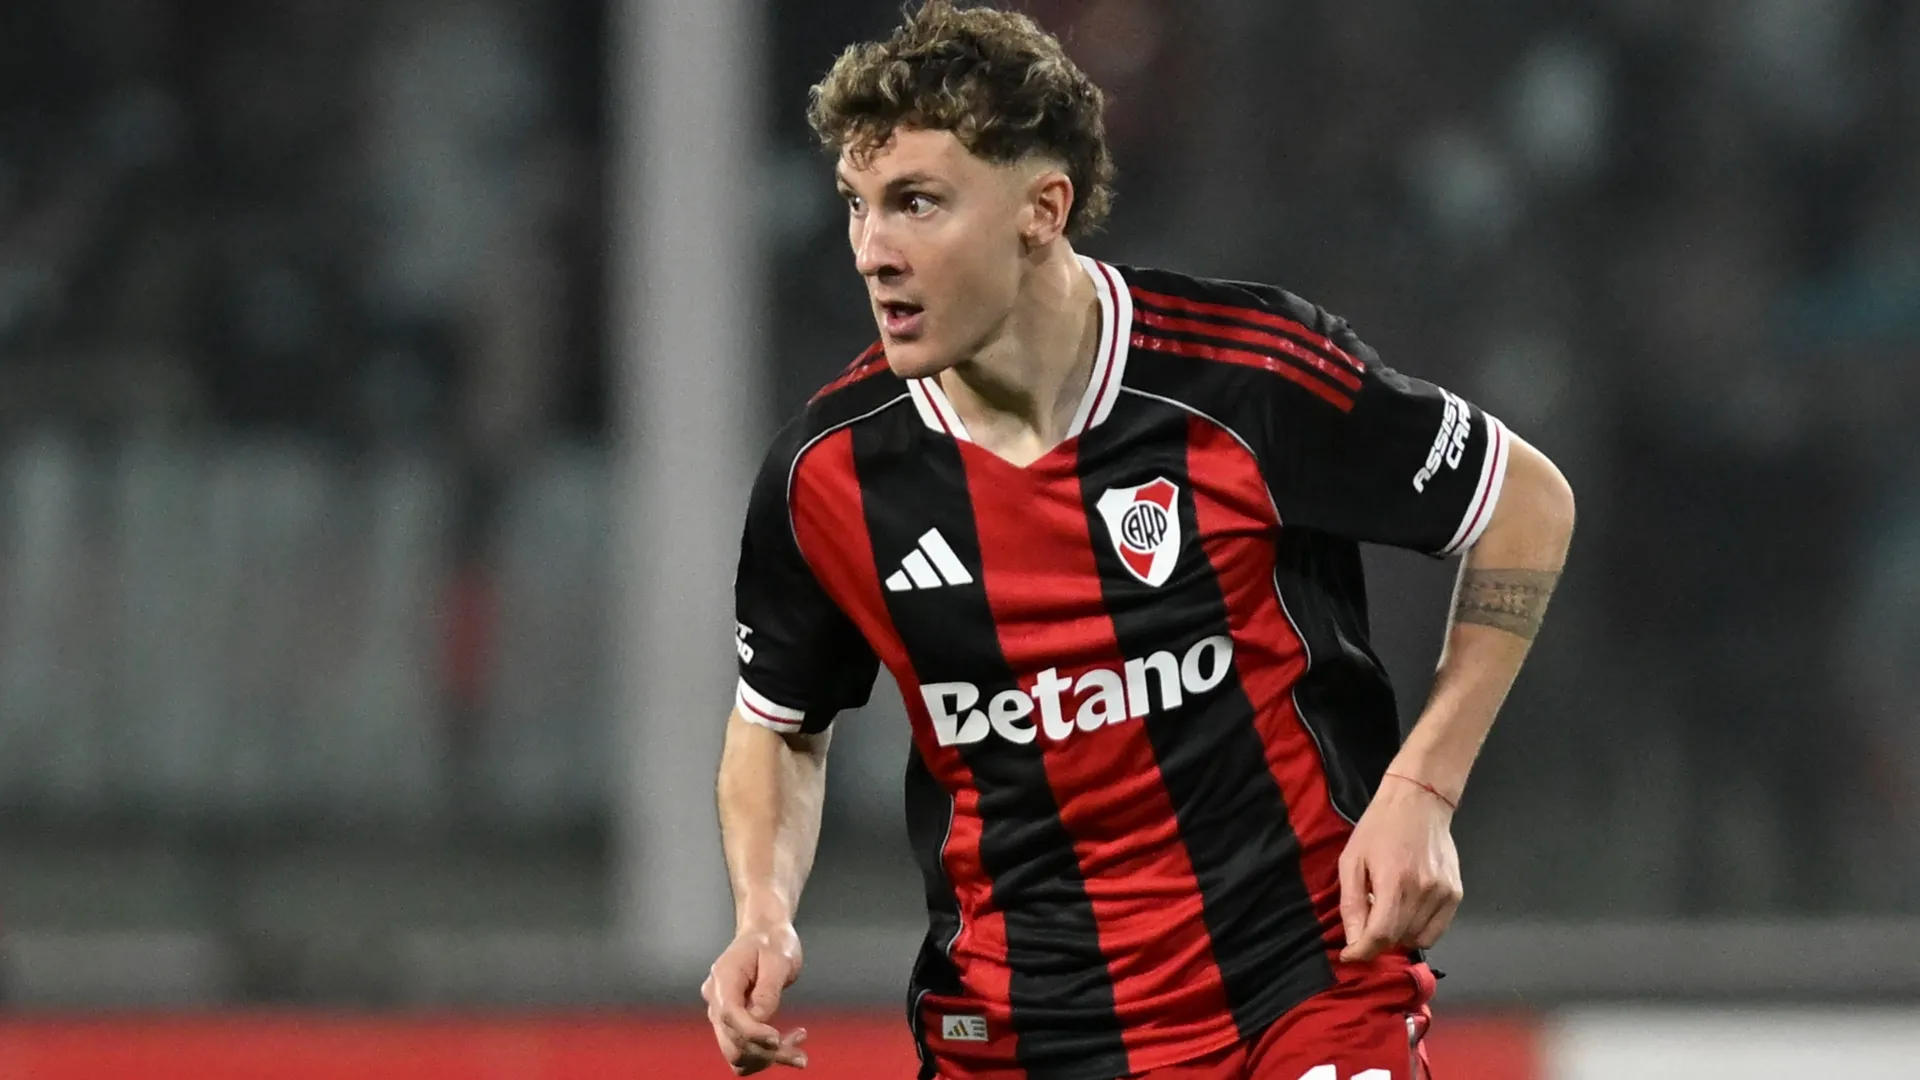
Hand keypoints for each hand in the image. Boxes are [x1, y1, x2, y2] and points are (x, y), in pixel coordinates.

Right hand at [702, 923, 809, 1073]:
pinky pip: (744, 1051)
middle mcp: (716, 1000)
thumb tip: (761, 1020)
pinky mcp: (733, 1025)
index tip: (778, 1038)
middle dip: (765, 1054)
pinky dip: (765, 1055)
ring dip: (767, 1059)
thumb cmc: (772, 942)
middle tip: (800, 1056)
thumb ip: (768, 990)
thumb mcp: (779, 958)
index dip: (752, 1032)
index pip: (729, 1014)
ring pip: (736, 1054)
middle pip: (731, 1042)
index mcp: (723, 978)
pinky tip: (789, 1042)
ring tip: (799, 1050)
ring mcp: (721, 1015)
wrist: (764, 934)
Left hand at [1338, 774, 1462, 961]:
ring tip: (1388, 912)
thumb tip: (1354, 941)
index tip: (1350, 955)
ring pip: (1418, 938)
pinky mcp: (1456, 894)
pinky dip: (1419, 930)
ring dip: (1398, 936)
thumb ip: (1352, 903)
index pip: (1381, 935)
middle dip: (1376, 941)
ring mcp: (1444, 894)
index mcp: (1394, 881)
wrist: (1419, 802)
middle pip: (1398, 939)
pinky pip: (1437, 930)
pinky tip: (1407, 912)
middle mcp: (1424, 891)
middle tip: (1366, 924)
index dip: (1362, 951)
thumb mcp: (1351, 860)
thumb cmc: (1379, 827)